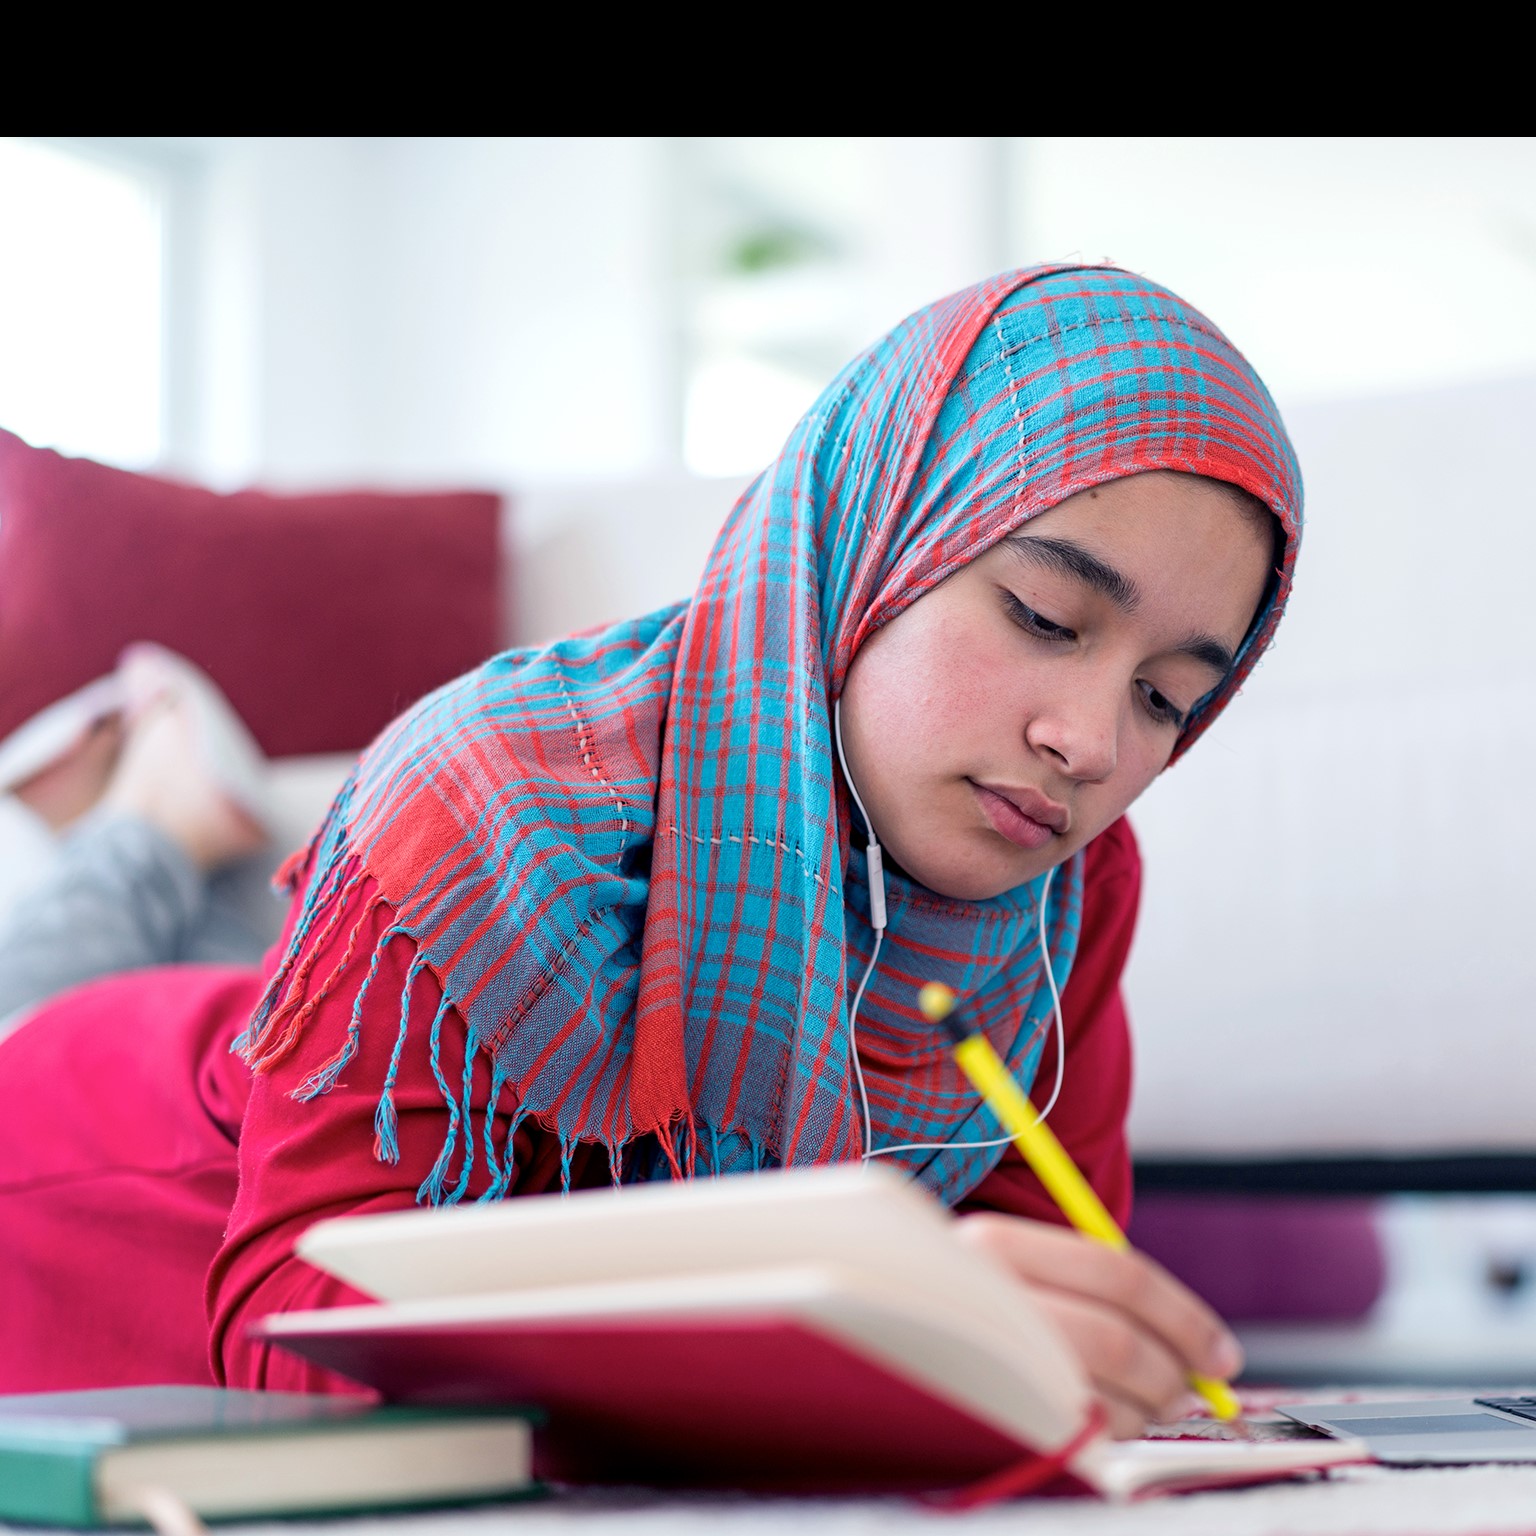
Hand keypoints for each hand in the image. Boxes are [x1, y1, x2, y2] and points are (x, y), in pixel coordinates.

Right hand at [955, 1212, 1242, 1439]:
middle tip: (1193, 1390)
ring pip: (1100, 1393)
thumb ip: (1088, 1285)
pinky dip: (1109, 1431)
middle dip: (1172, 1373)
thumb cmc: (967, 1298)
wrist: (881, 1328)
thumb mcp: (1012, 1266)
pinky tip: (1111, 1420)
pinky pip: (1073, 1432)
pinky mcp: (985, 1412)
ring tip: (1154, 1408)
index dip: (1184, 1317)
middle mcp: (986, 1296)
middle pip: (1116, 1340)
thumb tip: (1192, 1341)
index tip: (1222, 1353)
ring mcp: (983, 1357)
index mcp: (997, 1244)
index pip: (1118, 1274)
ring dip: (1147, 1410)